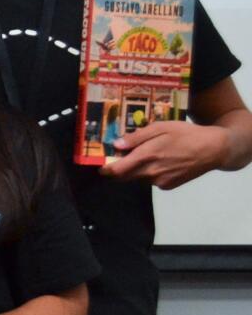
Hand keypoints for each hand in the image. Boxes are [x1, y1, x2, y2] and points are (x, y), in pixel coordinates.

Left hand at [103, 120, 228, 189]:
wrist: (214, 149)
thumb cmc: (186, 134)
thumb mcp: (160, 127)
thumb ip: (137, 137)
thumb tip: (117, 144)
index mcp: (147, 156)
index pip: (116, 170)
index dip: (105, 169)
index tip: (100, 164)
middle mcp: (151, 172)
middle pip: (124, 176)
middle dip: (118, 169)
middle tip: (118, 157)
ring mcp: (160, 181)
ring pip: (137, 178)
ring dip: (135, 170)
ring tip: (146, 154)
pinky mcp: (168, 186)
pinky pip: (151, 180)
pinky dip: (149, 173)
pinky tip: (160, 161)